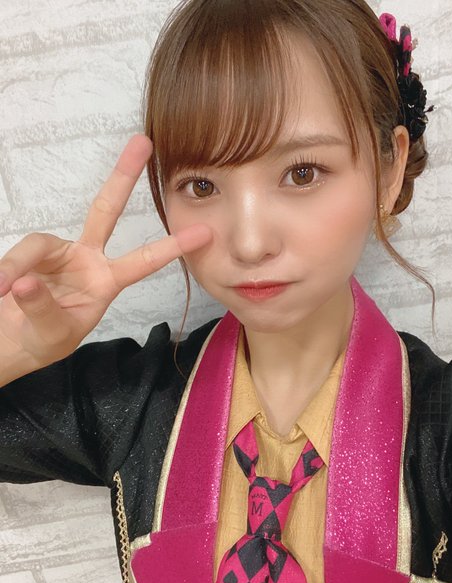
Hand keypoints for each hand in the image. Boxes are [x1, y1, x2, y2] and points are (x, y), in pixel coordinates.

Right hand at [0, 134, 211, 375]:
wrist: (9, 343)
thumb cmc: (41, 341)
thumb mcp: (53, 334)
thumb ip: (43, 309)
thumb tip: (27, 281)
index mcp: (106, 282)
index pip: (143, 261)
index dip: (171, 247)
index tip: (203, 232)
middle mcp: (86, 260)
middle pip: (105, 210)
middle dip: (123, 177)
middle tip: (143, 142)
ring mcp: (57, 253)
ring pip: (39, 244)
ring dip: (19, 266)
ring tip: (5, 291)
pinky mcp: (28, 254)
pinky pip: (16, 258)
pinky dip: (6, 272)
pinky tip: (1, 290)